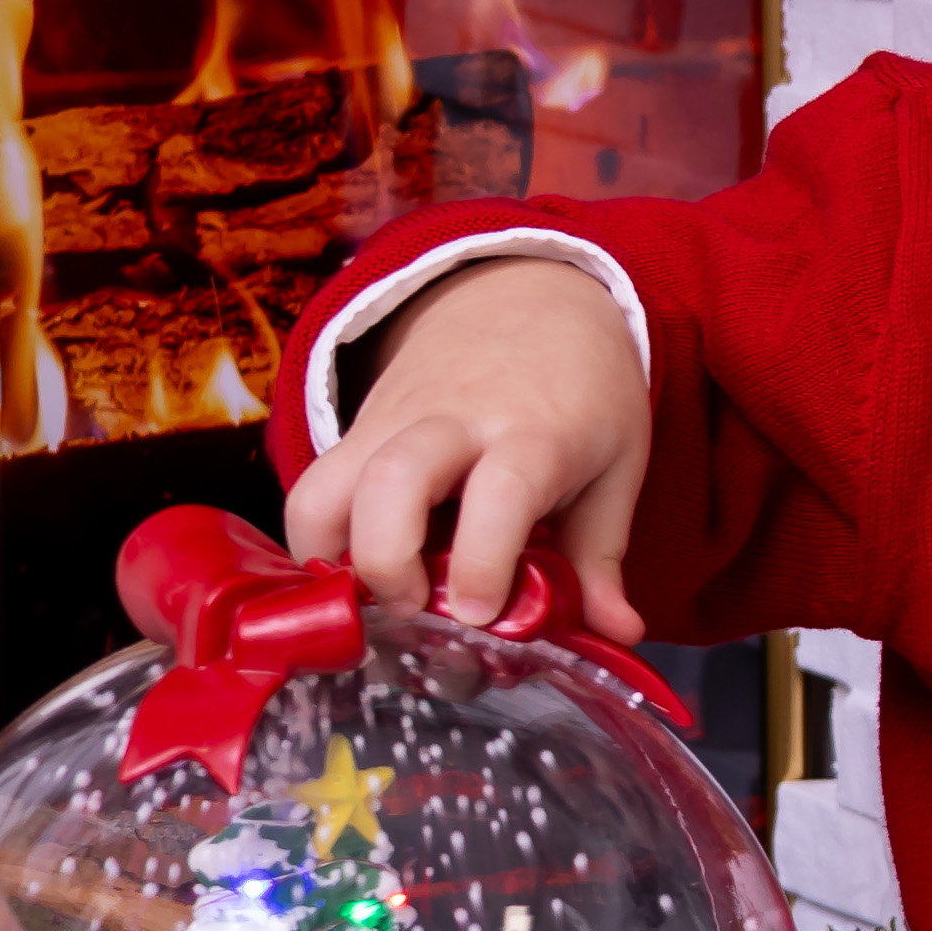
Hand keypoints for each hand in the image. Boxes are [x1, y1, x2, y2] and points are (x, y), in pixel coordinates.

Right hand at [282, 260, 651, 643]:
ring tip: (372, 601)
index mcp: (535, 433)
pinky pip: (313, 489)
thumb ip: (604, 555)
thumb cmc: (583, 393)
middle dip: (386, 559)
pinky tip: (354, 579)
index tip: (481, 613)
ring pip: (326, 485)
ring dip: (330, 556)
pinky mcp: (356, 431)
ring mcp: (393, 424)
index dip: (486, 559)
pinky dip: (315, 543)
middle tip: (414, 610)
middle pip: (393, 480)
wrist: (529, 296)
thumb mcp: (616, 463)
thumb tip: (618, 634)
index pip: (502, 491)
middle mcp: (454, 422)